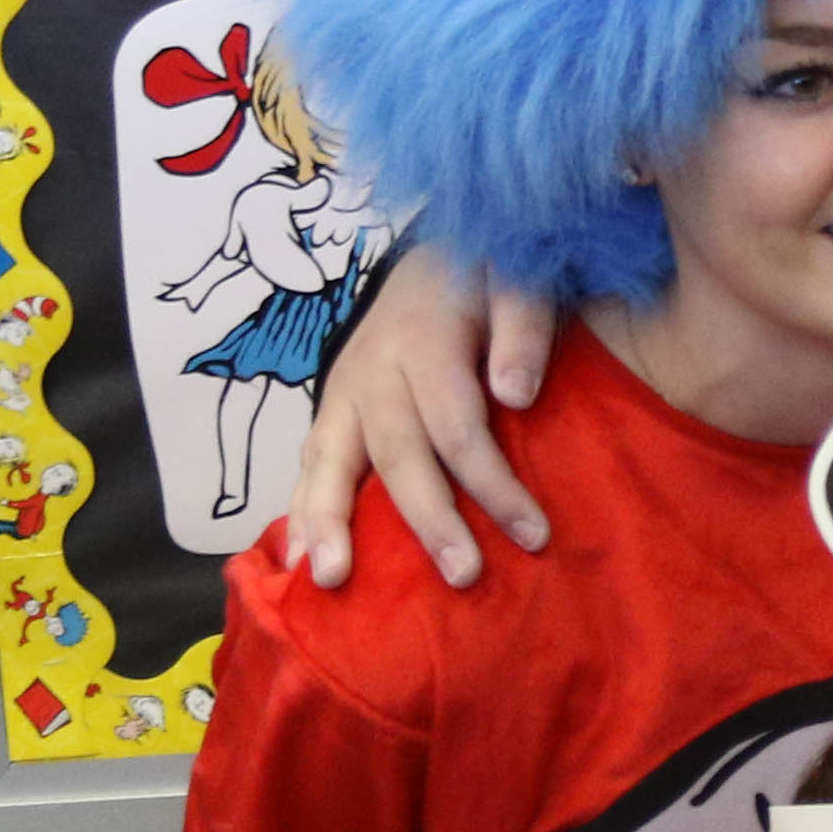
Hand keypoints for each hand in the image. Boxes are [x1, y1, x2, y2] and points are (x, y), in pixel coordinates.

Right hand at [285, 243, 556, 586]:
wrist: (438, 249)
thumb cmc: (490, 274)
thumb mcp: (520, 279)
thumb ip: (523, 329)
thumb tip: (514, 395)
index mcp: (424, 340)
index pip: (457, 424)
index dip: (493, 483)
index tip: (534, 534)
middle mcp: (374, 369)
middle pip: (398, 453)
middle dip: (429, 520)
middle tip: (463, 577)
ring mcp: (344, 390)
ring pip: (331, 460)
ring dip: (330, 523)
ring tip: (333, 581)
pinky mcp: (333, 408)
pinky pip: (310, 463)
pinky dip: (301, 511)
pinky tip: (298, 562)